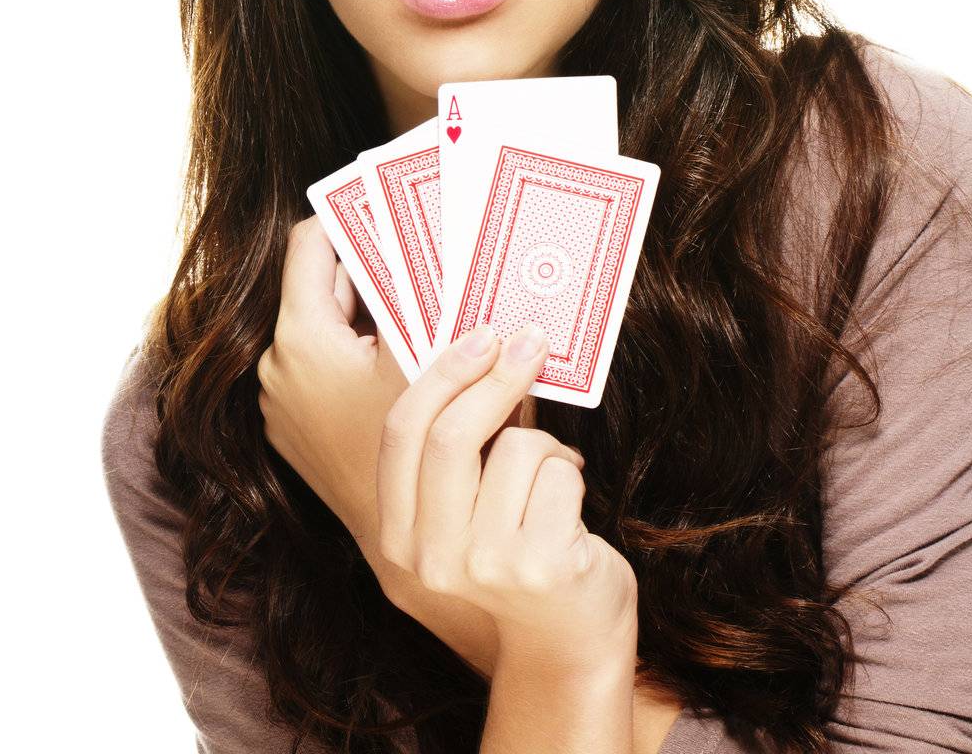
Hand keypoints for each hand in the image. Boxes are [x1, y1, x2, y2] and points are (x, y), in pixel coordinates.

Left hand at [257, 216, 407, 545]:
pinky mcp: (302, 428)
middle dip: (377, 260)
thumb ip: (426, 290)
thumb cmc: (421, 446)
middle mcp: (278, 365)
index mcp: (300, 337)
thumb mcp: (431, 353)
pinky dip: (367, 346)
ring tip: (430, 291)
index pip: (311, 241)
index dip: (354, 213)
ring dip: (377, 305)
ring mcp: (287, 401)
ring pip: (333, 324)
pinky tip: (416, 348)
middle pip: (327, 282)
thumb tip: (439, 233)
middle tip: (429, 240)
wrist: (408, 548)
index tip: (397, 201)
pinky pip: (332, 363)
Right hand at [375, 320, 639, 668]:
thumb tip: (483, 345)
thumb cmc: (519, 547)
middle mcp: (431, 557)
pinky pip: (559, 473)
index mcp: (399, 535)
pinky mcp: (540, 566)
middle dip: (496, 377)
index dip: (441, 375)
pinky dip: (572, 473)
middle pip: (451, 436)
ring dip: (547, 446)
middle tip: (530, 341)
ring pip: (517, 449)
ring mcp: (486, 565)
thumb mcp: (467, 505)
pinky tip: (571, 507)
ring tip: (552, 478)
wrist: (569, 637)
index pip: (401, 434)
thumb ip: (456, 446)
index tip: (481, 335)